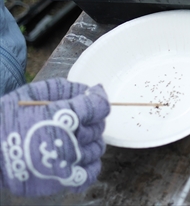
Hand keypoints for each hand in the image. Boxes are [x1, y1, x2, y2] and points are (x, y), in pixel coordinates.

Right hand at [0, 79, 109, 196]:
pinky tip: (77, 156)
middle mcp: (71, 140)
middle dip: (90, 120)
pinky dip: (89, 163)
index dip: (97, 100)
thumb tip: (90, 90)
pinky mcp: (63, 180)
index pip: (100, 107)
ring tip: (72, 138)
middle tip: (75, 120)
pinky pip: (91, 171)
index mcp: (64, 117)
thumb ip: (64, 89)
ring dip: (89, 141)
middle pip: (98, 127)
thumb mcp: (32, 93)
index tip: (91, 98)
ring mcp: (69, 163)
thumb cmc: (8, 119)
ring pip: (96, 148)